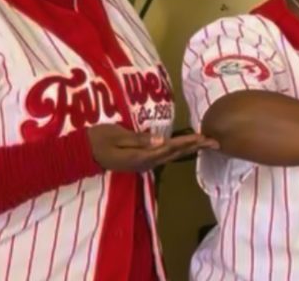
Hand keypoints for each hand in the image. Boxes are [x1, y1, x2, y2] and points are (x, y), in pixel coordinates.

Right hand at [87, 124, 219, 172]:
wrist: (82, 152)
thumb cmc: (98, 139)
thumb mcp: (116, 135)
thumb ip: (138, 139)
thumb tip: (160, 140)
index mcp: (140, 156)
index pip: (168, 148)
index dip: (187, 143)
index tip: (202, 138)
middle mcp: (145, 162)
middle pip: (175, 154)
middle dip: (195, 147)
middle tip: (215, 142)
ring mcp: (143, 163)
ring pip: (171, 156)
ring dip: (190, 149)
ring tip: (206, 144)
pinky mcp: (141, 160)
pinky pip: (164, 156)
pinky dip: (178, 151)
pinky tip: (186, 148)